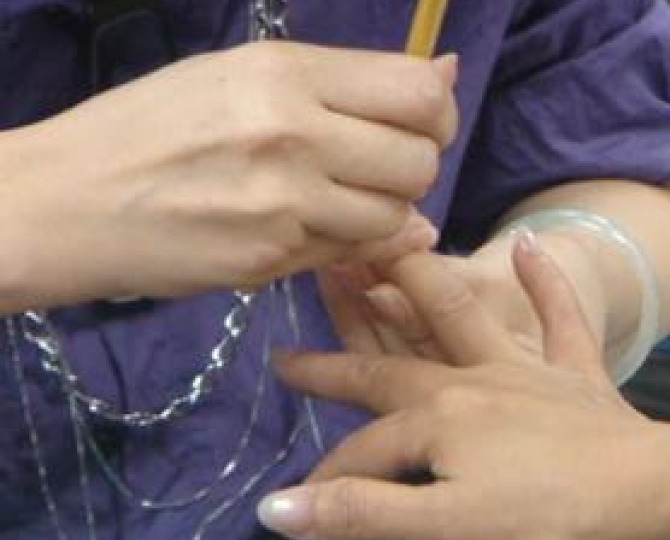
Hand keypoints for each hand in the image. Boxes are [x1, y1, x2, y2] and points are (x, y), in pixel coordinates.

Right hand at [0, 42, 456, 307]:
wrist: (69, 200)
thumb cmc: (154, 126)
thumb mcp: (242, 77)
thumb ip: (348, 82)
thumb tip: (447, 73)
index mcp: (285, 70)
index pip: (419, 93)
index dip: (436, 116)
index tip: (416, 128)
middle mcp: (292, 130)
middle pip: (419, 160)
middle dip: (414, 169)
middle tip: (375, 170)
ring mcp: (282, 200)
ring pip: (397, 215)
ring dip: (384, 212)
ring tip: (338, 200)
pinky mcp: (269, 257)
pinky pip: (350, 251)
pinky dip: (347, 244)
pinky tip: (307, 227)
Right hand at [263, 232, 669, 539]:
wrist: (650, 499)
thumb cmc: (545, 520)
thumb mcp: (445, 525)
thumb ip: (361, 513)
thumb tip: (273, 510)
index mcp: (436, 419)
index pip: (362, 450)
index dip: (325, 478)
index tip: (292, 501)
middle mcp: (471, 382)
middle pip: (390, 365)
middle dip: (338, 361)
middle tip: (289, 355)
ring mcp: (526, 373)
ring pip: (461, 315)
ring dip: (421, 283)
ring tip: (385, 249)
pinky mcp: (578, 376)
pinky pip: (560, 320)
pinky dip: (545, 283)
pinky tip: (530, 244)